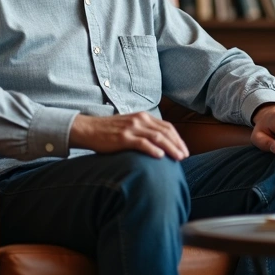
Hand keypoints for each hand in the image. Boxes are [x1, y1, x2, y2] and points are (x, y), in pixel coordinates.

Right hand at [69, 112, 188, 159]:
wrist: (89, 129)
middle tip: (185, 156)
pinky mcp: (123, 137)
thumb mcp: (130, 126)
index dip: (178, 138)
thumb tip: (160, 145)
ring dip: (170, 148)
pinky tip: (160, 156)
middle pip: (165, 132)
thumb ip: (144, 131)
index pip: (167, 126)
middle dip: (177, 144)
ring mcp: (132, 128)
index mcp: (143, 117)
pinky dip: (153, 149)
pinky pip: (142, 143)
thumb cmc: (110, 131)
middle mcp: (140, 120)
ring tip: (178, 158)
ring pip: (157, 137)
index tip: (184, 150)